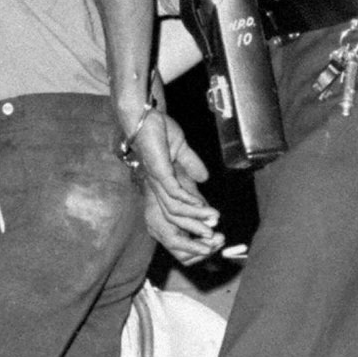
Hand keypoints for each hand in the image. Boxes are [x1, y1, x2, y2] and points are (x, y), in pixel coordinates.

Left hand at [128, 111, 222, 261]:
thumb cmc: (158, 130)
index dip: (191, 227)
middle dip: (193, 234)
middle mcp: (156, 189)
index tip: (210, 234)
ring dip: (195, 220)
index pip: (175, 216)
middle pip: (172, 222)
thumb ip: (191, 165)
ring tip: (213, 226)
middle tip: (213, 242)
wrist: (144, 114)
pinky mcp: (158, 172)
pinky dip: (189, 203)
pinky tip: (202, 208)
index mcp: (161, 187)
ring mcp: (156, 182)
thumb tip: (204, 178)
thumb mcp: (180, 150)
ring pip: (175, 211)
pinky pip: (174, 194)